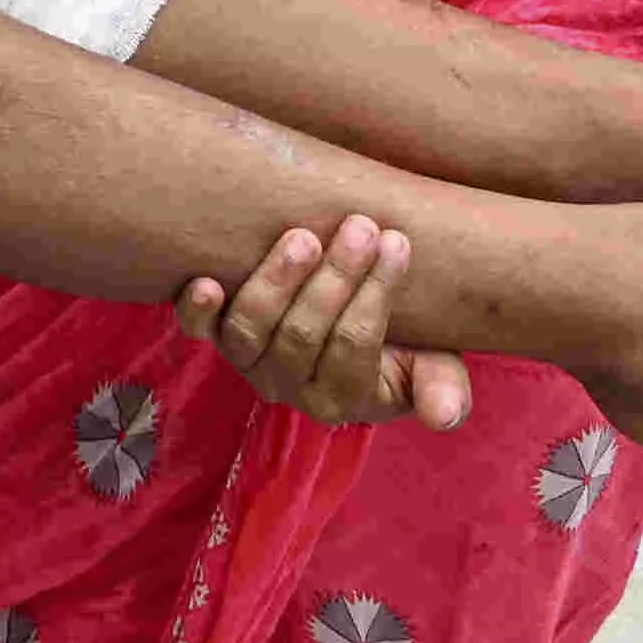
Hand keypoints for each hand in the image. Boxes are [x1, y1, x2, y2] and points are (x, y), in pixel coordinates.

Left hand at [176, 216, 472, 431]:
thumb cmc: (400, 345)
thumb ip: (442, 389)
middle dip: (335, 277)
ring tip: (304, 237)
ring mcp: (248, 359)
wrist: (351, 332)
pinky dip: (196, 309)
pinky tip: (205, 280)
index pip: (355, 346)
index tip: (397, 241)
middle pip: (303, 334)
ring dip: (276, 280)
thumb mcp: (433, 368)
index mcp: (342, 398)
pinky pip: (199, 329)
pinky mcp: (216, 333)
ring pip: (251, 328)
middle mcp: (287, 386)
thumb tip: (446, 416)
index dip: (376, 294)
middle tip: (360, 226)